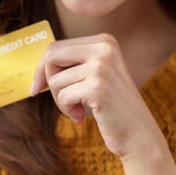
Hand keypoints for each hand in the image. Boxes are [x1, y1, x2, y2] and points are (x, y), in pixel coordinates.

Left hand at [29, 33, 162, 159]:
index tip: (37, 88)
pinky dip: (66, 110)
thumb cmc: (112, 107)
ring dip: (60, 101)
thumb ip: (73, 63)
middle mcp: (104, 48)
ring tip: (76, 110)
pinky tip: (80, 117)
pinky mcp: (97, 87)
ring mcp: (101, 67)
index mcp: (104, 41)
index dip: (42, 69)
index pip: (56, 47)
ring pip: (55, 80)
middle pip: (51, 57)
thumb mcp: (96, 75)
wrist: (138, 133)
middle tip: (61, 101)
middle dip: (47, 82)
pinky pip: (63, 97)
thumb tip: (38, 64)